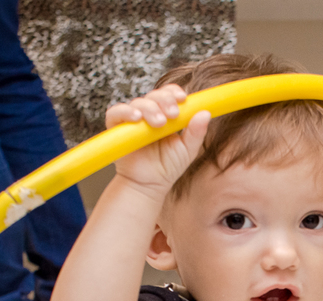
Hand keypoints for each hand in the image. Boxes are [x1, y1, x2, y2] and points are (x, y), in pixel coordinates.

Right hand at [106, 84, 210, 198]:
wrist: (148, 186)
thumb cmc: (167, 167)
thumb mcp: (187, 150)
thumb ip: (196, 133)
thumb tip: (205, 113)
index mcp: (166, 115)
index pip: (169, 94)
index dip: (174, 92)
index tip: (183, 99)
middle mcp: (149, 114)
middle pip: (154, 95)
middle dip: (165, 100)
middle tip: (173, 114)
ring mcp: (132, 120)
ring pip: (138, 102)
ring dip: (150, 109)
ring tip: (158, 123)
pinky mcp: (117, 128)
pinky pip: (116, 112)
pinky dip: (125, 112)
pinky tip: (137, 118)